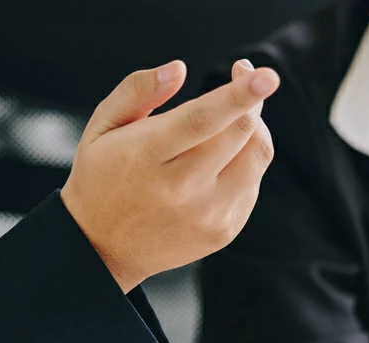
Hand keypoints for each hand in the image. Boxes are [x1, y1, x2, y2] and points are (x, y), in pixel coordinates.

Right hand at [60, 58, 279, 291]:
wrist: (103, 249)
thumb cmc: (103, 177)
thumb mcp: (102, 127)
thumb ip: (137, 91)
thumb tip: (179, 69)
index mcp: (146, 156)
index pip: (202, 120)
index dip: (238, 96)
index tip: (266, 76)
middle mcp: (181, 189)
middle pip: (238, 135)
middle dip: (252, 98)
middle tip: (246, 75)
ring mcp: (207, 214)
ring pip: (256, 159)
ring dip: (256, 127)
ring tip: (238, 114)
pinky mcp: (225, 231)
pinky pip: (252, 184)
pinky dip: (247, 160)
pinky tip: (223, 156)